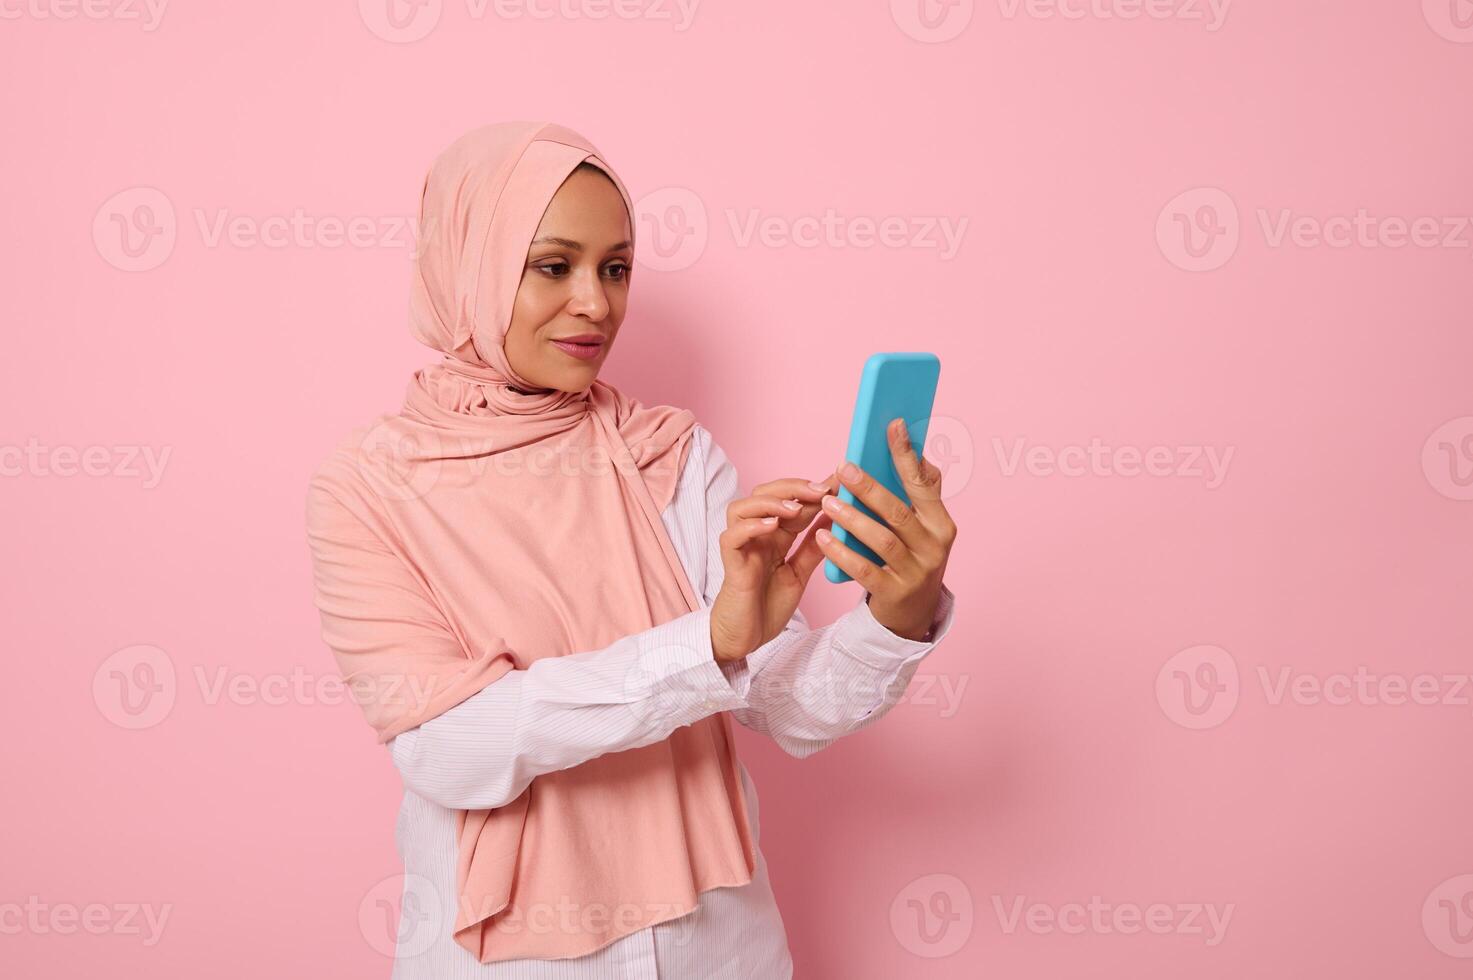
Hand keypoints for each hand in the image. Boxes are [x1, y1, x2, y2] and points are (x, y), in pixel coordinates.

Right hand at [709, 473, 837, 662]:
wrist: (745, 640)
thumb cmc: (766, 607)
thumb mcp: (799, 573)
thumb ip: (812, 547)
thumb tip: (835, 519)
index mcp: (774, 536)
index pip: (792, 502)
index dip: (814, 490)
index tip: (840, 482)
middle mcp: (755, 535)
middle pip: (765, 494)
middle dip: (794, 488)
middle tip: (822, 490)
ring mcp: (741, 547)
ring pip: (742, 508)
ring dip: (770, 502)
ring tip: (796, 508)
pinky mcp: (730, 563)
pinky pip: (732, 536)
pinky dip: (750, 526)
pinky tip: (772, 526)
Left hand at [816, 417, 957, 640]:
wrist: (913, 613)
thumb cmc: (912, 556)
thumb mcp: (924, 527)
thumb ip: (920, 492)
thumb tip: (916, 451)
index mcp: (941, 524)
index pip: (924, 484)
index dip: (908, 455)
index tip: (892, 425)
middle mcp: (934, 548)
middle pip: (899, 512)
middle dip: (870, 488)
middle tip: (843, 468)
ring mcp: (916, 573)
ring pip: (882, 540)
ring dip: (852, 519)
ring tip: (828, 503)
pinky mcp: (894, 594)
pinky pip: (864, 570)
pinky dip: (842, 552)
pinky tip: (824, 537)